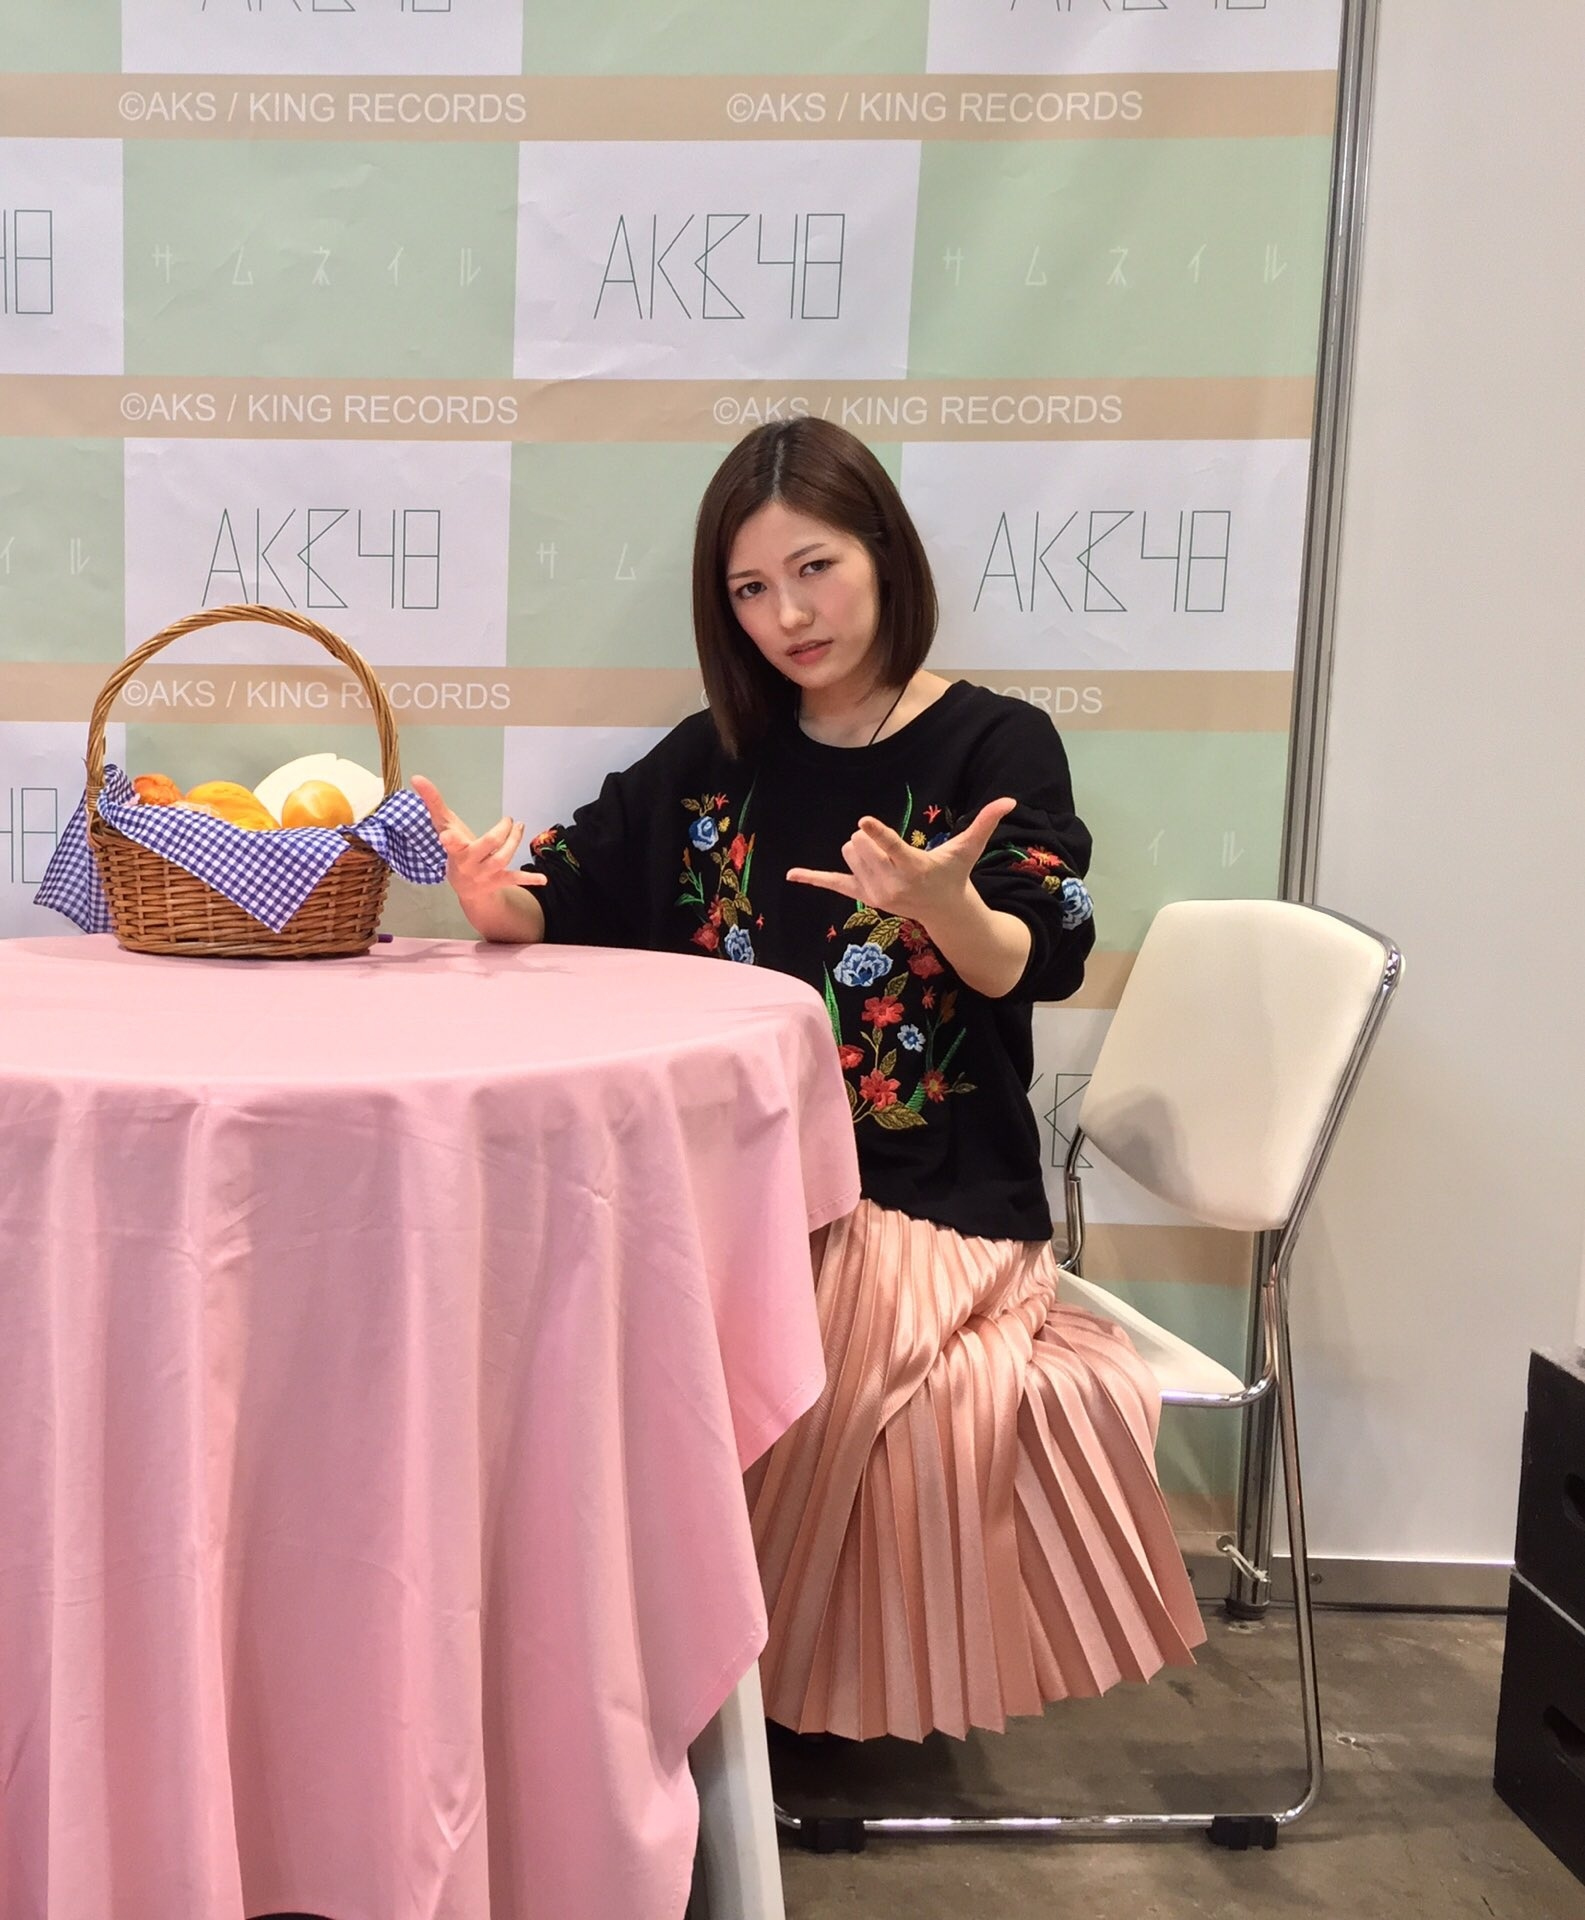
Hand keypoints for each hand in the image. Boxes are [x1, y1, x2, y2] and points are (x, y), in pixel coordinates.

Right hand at [412, 774, 545, 905]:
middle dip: (500, 833)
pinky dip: (529, 879)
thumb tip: (417, 777)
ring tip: (519, 826)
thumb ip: (432, 801)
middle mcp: (469, 864)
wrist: (465, 887)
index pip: (451, 843)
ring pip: (503, 858)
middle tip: (509, 820)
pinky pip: (515, 879)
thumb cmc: (455, 849)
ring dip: (514, 842)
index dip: (449, 840)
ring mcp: (485, 874)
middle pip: (488, 847)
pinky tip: (543, 879)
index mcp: (455, 850)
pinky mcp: (499, 881)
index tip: (446, 835)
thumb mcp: (444, 825)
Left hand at [787, 797, 1015, 925]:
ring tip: (885, 860)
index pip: (891, 848)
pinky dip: (812, 878)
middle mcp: (890, 882)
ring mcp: (873, 892)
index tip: (863, 822)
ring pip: (849, 854)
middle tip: (891, 849)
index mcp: (913, 867)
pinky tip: (791, 875)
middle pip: (861, 844)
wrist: (943, 910)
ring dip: (862, 849)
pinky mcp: (862, 896)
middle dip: (870, 838)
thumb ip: (985, 822)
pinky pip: (832, 884)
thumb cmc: (954, 872)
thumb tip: (1010, 800)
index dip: (878, 834)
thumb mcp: (969, 849)